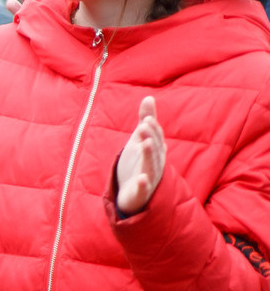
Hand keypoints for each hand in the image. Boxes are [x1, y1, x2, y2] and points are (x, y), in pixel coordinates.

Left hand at [115, 97, 165, 216]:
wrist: (134, 194)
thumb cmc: (139, 163)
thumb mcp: (141, 140)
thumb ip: (146, 120)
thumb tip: (149, 97)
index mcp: (155, 151)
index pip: (155, 138)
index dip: (152, 129)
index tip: (146, 119)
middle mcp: (155, 164)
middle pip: (154, 150)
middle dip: (150, 137)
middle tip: (143, 125)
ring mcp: (149, 179)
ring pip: (150, 167)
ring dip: (149, 155)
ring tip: (145, 144)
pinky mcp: (140, 193)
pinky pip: (143, 189)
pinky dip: (143, 184)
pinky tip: (141, 179)